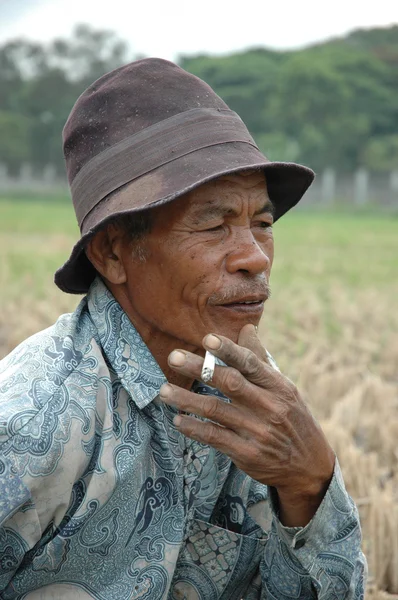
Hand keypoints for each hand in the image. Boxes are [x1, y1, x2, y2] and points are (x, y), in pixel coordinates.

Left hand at [159, 324, 334, 525]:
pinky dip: (195, 428)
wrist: (309, 467)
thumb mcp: (284, 389)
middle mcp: (270, 407)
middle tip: (174, 357)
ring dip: (187, 399)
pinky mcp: (248, 454)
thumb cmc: (292, 419)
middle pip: (230, 383)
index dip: (229, 351)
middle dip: (199, 369)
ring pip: (216, 410)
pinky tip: (178, 420)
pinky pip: (215, 437)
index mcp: (279, 387)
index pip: (251, 363)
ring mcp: (259, 432)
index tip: (207, 340)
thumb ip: (261, 360)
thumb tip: (247, 328)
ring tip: (163, 391)